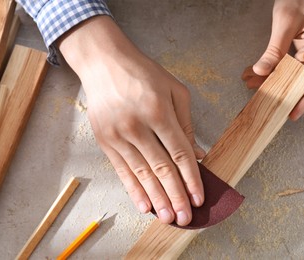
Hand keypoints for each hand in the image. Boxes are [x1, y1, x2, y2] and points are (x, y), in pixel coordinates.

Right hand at [58, 16, 204, 225]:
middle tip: (185, 218)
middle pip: (161, 169)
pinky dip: (134, 190)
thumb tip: (198, 155)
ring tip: (168, 218)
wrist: (104, 63)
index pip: (180, 153)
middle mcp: (137, 126)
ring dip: (156, 199)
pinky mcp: (105, 141)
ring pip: (142, 174)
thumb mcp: (174, 90)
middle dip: (176, 196)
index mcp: (158, 111)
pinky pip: (122, 171)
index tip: (199, 198)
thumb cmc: (144, 74)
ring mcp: (117, 135)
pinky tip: (144, 205)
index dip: (191, 178)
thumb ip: (187, 124)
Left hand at [242, 0, 303, 119]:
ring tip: (256, 84)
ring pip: (303, 76)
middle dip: (286, 90)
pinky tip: (263, 75)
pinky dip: (282, 72)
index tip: (294, 112)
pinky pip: (299, 68)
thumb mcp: (284, 22)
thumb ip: (274, 49)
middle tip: (265, 97)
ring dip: (280, 81)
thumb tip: (260, 71)